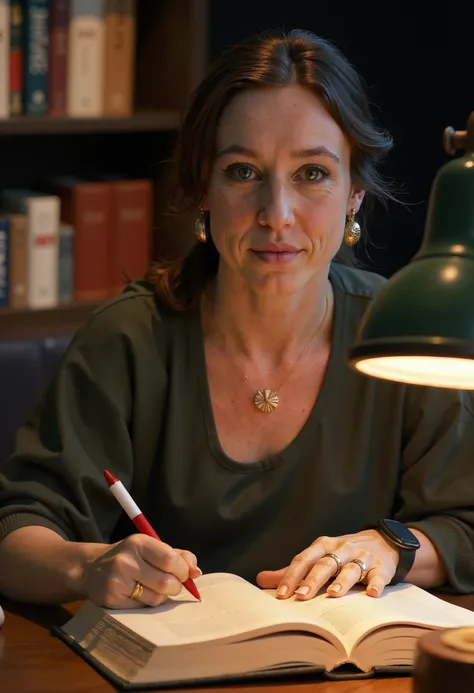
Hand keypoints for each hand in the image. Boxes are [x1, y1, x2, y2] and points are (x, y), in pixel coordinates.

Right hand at [80, 534, 201, 607]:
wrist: (91, 569)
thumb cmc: (130, 557)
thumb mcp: (151, 548)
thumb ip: (178, 556)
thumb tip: (196, 573)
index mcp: (139, 542)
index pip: (171, 559)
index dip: (183, 571)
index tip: (184, 574)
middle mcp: (126, 560)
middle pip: (166, 582)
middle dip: (176, 587)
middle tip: (173, 585)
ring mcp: (117, 581)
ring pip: (156, 598)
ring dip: (163, 597)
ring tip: (156, 589)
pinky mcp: (112, 600)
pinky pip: (143, 608)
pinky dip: (149, 604)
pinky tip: (141, 595)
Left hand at [256, 530, 398, 599]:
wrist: (383, 541)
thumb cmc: (343, 553)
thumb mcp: (319, 556)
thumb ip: (292, 570)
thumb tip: (260, 579)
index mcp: (323, 546)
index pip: (304, 559)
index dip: (292, 576)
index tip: (281, 594)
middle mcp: (341, 549)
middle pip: (325, 564)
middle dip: (312, 580)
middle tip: (301, 596)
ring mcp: (362, 558)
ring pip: (350, 568)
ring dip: (342, 581)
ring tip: (333, 595)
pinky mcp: (381, 567)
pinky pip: (378, 575)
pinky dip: (375, 583)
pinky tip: (371, 593)